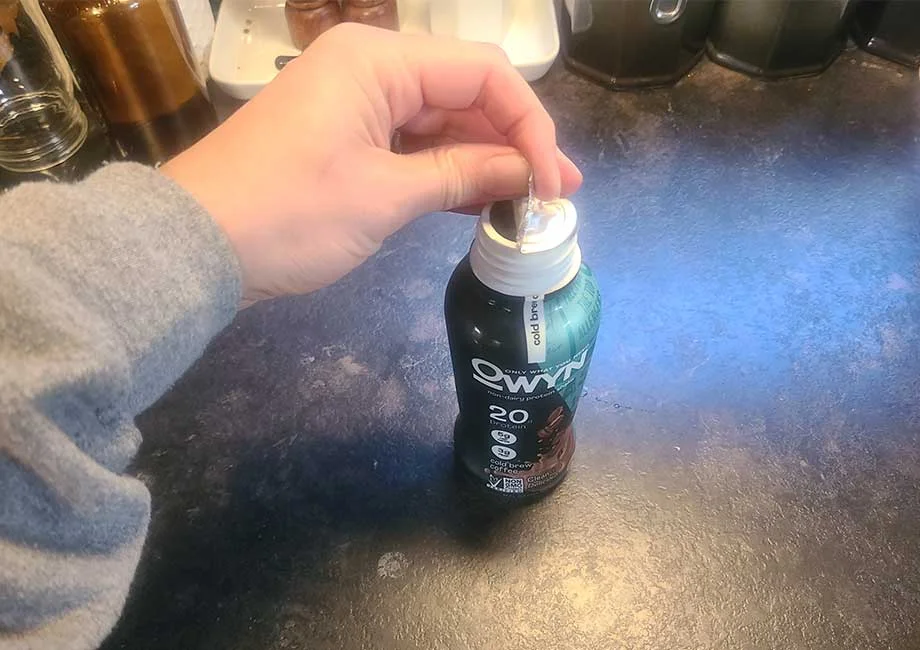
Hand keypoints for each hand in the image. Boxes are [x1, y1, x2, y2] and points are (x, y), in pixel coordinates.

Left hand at [161, 23, 581, 306]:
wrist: (196, 248)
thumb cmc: (290, 214)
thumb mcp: (385, 196)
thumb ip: (463, 175)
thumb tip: (527, 174)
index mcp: (379, 60)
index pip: (482, 73)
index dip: (529, 124)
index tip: (552, 181)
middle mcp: (371, 69)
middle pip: (464, 94)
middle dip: (513, 144)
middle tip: (556, 196)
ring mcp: (355, 105)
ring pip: (440, 123)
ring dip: (483, 162)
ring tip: (529, 205)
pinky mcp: (345, 140)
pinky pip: (411, 147)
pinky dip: (444, 173)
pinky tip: (481, 202)